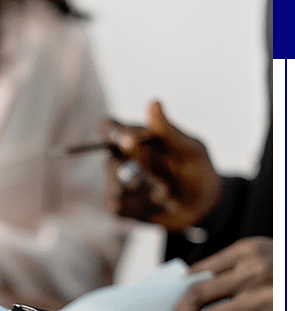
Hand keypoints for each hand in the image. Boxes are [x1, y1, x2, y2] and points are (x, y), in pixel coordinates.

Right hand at [100, 101, 222, 231]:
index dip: (111, 132)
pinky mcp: (120, 205)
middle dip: (137, 174)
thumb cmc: (197, 170)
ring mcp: (118, 182)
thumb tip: (153, 102)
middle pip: (110, 163)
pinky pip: (118, 207)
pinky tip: (157, 206)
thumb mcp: (189, 150)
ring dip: (145, 193)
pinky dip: (140, 207)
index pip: (108, 127)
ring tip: (166, 195)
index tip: (128, 142)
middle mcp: (122, 158)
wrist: (203, 206)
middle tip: (163, 184)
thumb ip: (167, 130)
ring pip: (115, 187)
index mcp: (135, 137)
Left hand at [172, 237, 272, 310]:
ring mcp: (264, 297)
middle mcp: (254, 270)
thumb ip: (237, 265)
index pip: (200, 272)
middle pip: (198, 293)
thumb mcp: (267, 256)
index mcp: (249, 250)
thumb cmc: (285, 273)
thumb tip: (193, 280)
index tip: (174, 301)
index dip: (181, 290)